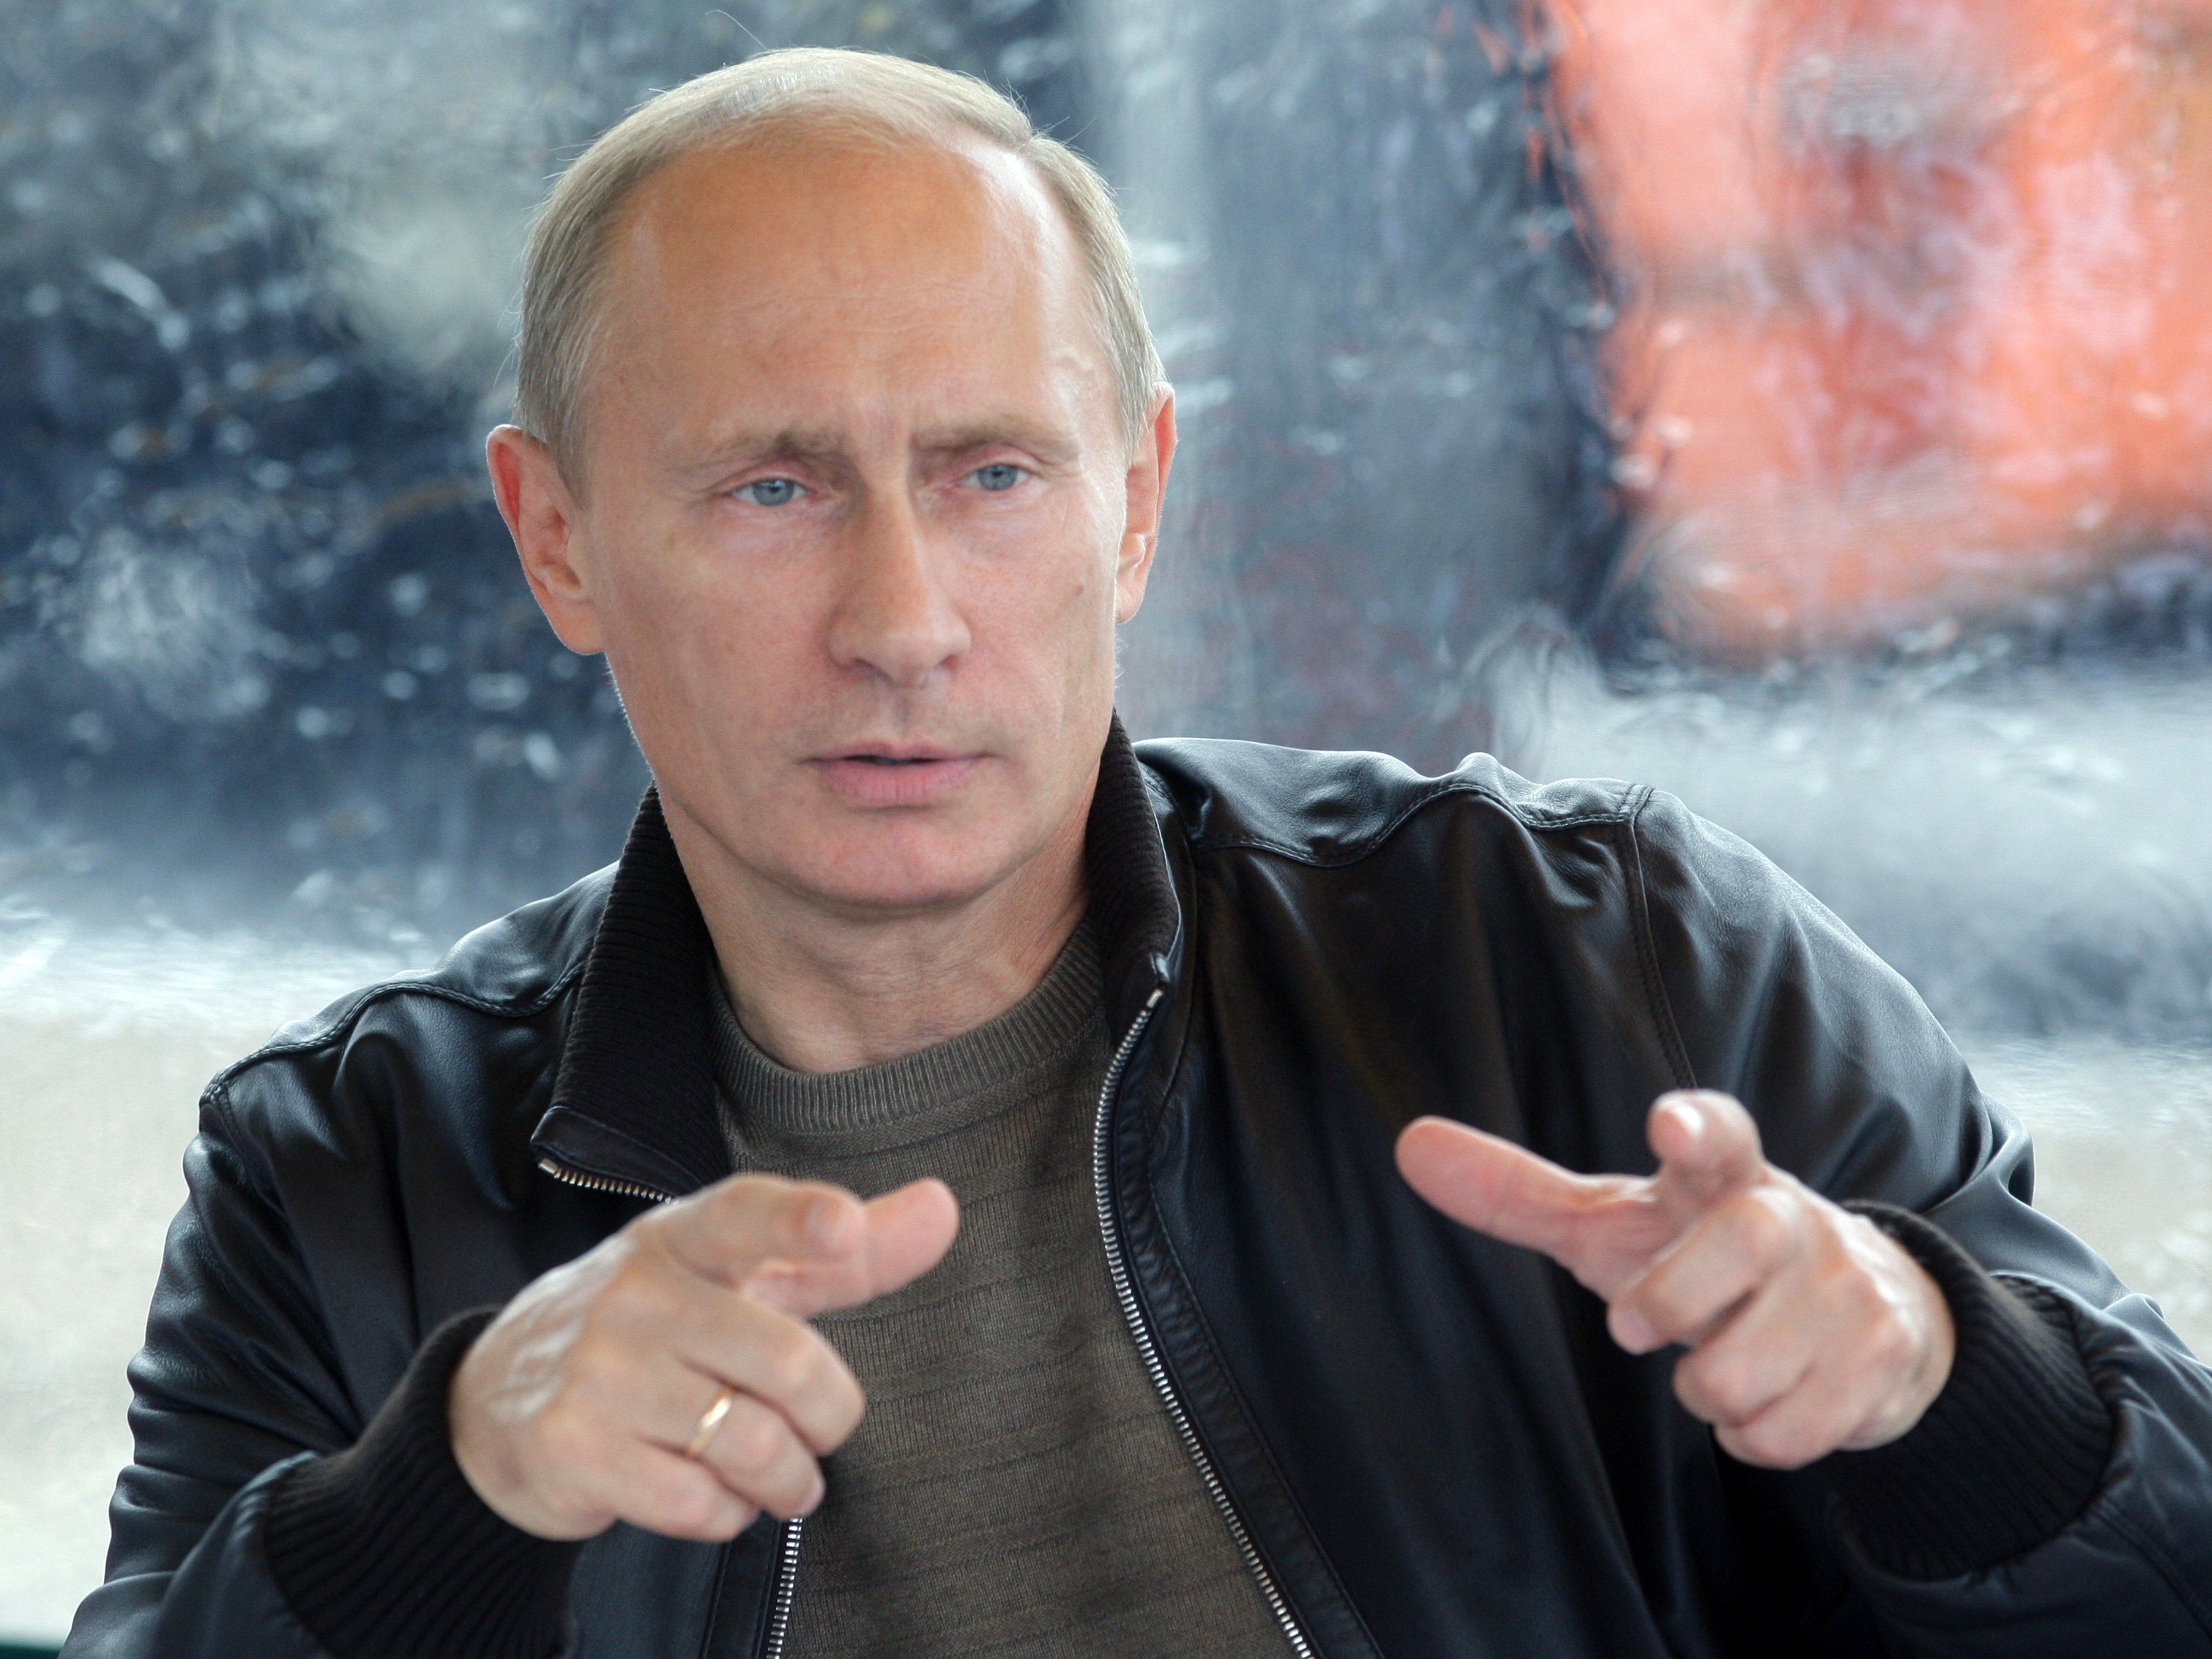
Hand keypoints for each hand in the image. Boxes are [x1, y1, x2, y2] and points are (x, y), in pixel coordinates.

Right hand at [450, 1172, 958, 1539]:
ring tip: (783, 1478)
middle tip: (822, 1432)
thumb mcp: (738, 1274)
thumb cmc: (655, 1324)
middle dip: (830, 1417)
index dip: (799, 1221)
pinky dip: (726, 1513)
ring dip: (787, 1478)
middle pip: (786, 1362)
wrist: (497, 1398)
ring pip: (750, 1443)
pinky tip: (711, 1493)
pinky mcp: (573, 1446)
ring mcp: (599, 1370)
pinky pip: (696, 1502)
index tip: (841, 1229)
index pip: (746, 1214)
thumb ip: (844, 1255)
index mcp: (684, 1237)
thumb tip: (944, 1208)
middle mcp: (637, 1293)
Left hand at [1394, 1090, 1954, 1468]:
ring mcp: (1848, 1285)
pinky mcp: (1884, 1356)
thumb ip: (1519, 1194)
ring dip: (1709, 1389)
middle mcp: (1793, 1217)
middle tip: (1645, 1325)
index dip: (1695, 1128)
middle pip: (1737, 1248)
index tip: (1668, 1123)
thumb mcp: (1616, 1225)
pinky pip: (1786, 1431)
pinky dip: (1757, 1435)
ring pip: (1744, 1369)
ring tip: (1720, 1358)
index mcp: (1722, 1174)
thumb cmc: (1708, 1261)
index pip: (1717, 1133)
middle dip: (1673, 1305)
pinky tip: (1767, 1400)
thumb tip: (1409, 1145)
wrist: (1867, 1318)